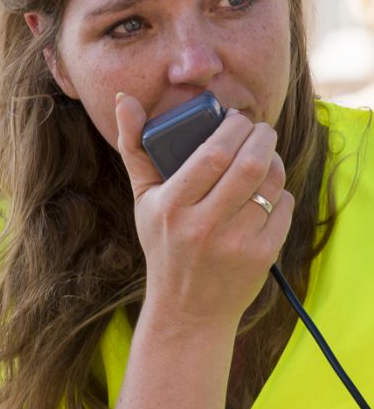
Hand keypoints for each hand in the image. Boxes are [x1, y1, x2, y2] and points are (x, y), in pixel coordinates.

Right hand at [114, 92, 294, 327]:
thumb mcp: (143, 198)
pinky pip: (284, 208)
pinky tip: (266, 193)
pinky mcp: (261, 256)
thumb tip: (123, 100)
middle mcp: (202, 226)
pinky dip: (281, 193)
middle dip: (262, 137)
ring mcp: (235, 243)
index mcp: (171, 206)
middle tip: (260, 130)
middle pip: (249, 165)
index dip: (234, 128)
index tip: (237, 119)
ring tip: (266, 156)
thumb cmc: (163, 243)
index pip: (213, 154)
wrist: (187, 308)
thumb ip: (134, 148)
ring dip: (275, 161)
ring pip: (271, 184)